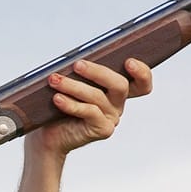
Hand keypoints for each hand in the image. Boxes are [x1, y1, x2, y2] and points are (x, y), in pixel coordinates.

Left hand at [30, 57, 152, 157]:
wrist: (49, 134)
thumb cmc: (60, 104)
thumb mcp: (73, 82)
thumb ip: (82, 70)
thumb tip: (77, 58)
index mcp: (115, 89)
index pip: (141, 82)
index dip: (142, 73)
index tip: (129, 62)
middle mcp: (118, 103)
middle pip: (120, 85)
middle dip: (97, 72)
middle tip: (77, 65)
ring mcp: (112, 117)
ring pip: (98, 96)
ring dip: (74, 86)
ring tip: (55, 80)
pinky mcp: (103, 129)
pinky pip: (89, 112)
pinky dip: (71, 104)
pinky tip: (58, 98)